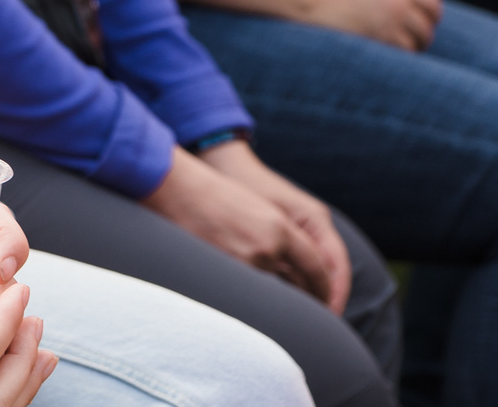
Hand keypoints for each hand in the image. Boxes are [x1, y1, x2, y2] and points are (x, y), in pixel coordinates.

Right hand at [142, 143, 349, 312]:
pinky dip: (248, 295)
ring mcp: (244, 260)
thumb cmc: (210, 193)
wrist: (173, 186)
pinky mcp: (221, 270)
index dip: (323, 287)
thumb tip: (291, 264)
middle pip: (297, 285)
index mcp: (280, 227)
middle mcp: (268, 246)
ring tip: (271, 306)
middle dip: (303, 300)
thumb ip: (277, 234)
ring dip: (273, 299)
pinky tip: (243, 297)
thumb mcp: (255, 207)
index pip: (315, 266)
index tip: (324, 298)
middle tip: (307, 312)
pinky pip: (246, 290)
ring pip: (270, 290)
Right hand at [299, 0, 439, 50]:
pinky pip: (404, 52)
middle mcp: (397, 0)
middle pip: (427, 23)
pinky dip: (401, 56)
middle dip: (423, 33)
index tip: (427, 19)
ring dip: (413, 47)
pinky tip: (390, 57)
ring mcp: (390, 21)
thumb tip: (387, 8)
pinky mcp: (380, 38)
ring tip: (402, 51)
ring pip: (419, 40)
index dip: (432, 12)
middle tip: (414, 40)